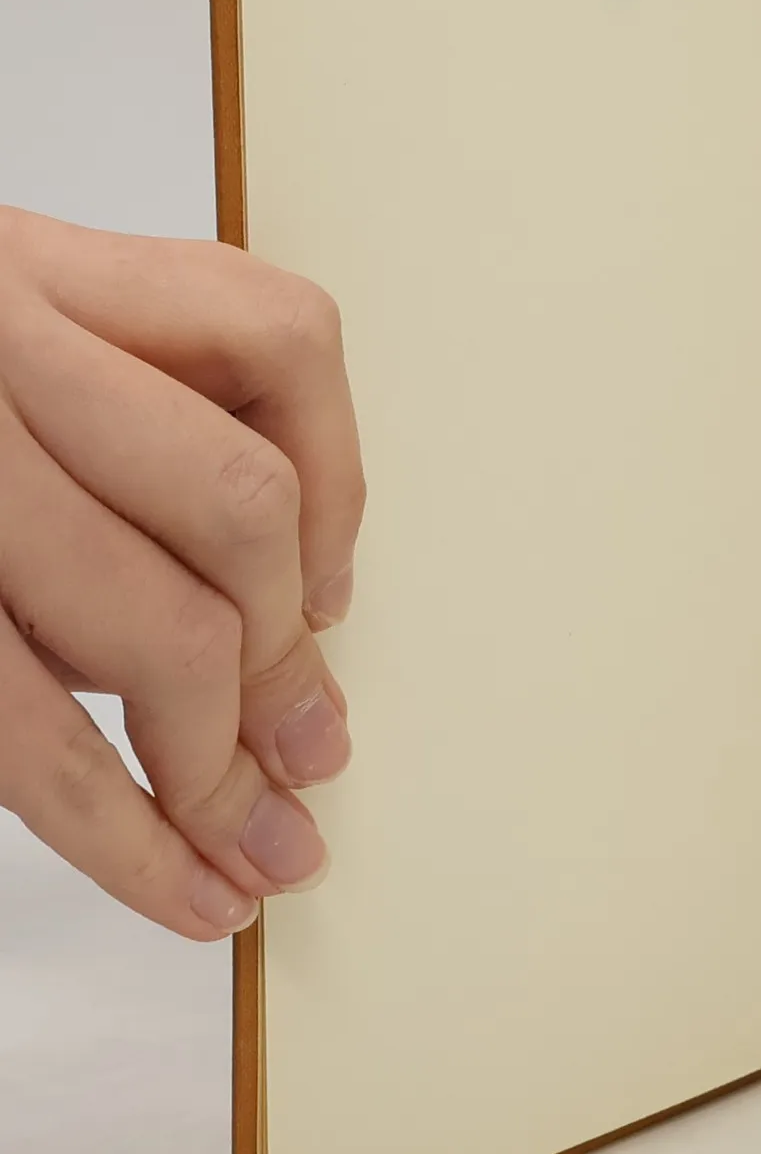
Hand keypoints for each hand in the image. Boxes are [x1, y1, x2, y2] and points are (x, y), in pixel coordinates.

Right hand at [0, 208, 362, 938]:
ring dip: (219, 762)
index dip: (337, 489)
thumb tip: (293, 620)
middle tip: (306, 761)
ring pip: (156, 626)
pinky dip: (118, 833)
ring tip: (251, 848)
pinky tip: (176, 883)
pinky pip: (27, 735)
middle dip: (286, 659)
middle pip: (237, 507)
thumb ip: (126, 429)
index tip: (329, 603)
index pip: (274, 341)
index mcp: (34, 271)